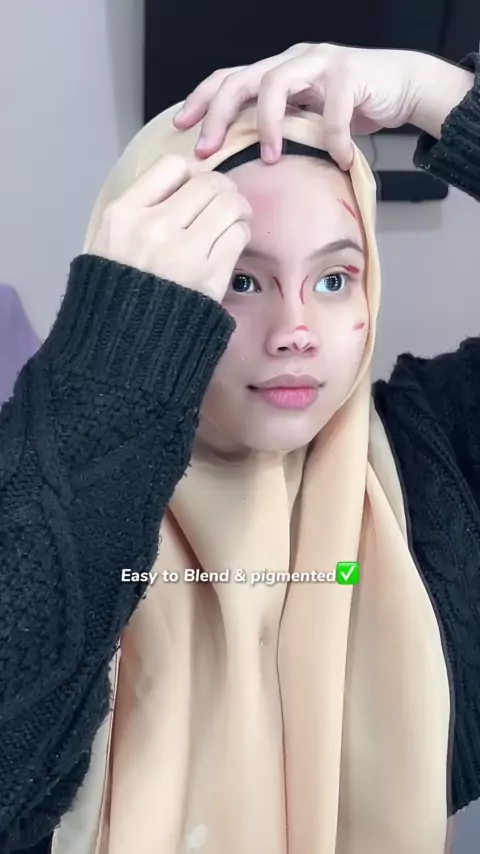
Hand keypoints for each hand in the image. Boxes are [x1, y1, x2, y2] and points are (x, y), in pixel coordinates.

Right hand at [88, 155, 251, 302]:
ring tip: (233, 220)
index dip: (190, 174)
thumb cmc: (118, 291)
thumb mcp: (108, 240)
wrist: (125, 343)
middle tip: (223, 203)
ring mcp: (184, 253)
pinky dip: (239, 233)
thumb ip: (140, 208)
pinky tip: (230, 243)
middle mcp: (154, 228)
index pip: (172, 166)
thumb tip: (188, 179)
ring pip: (230, 205)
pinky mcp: (209, 277)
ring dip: (237, 209)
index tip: (191, 190)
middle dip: (222, 190)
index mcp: (124, 214)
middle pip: (208, 183)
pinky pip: (238, 235)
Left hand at [173, 43, 471, 169]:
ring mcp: (320, 62)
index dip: (202, 101)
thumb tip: (244, 161)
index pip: (229, 79)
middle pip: (241, 79)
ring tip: (272, 157)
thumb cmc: (353, 107)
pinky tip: (339, 159)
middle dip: (218, 115)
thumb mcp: (307, 119)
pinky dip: (333, 138)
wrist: (403, 87)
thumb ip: (280, 127)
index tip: (180, 128)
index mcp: (277, 71)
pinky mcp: (349, 71)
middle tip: (207, 151)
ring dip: (268, 125)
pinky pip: (333, 110)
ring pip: (276, 84)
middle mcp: (292, 61)